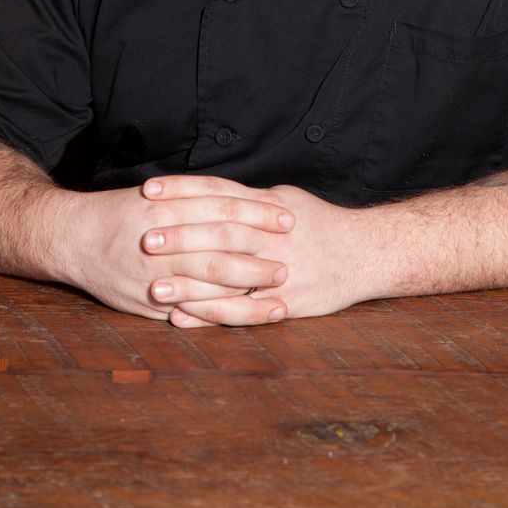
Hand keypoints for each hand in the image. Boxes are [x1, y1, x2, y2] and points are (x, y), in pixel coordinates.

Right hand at [59, 176, 294, 323]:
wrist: (72, 237)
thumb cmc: (120, 212)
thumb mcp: (157, 194)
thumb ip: (195, 199)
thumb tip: (243, 200)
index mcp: (167, 206)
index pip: (222, 206)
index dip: (257, 211)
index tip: (286, 215)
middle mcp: (163, 239)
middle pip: (220, 245)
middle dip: (258, 253)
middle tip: (290, 258)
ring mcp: (155, 273)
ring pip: (209, 282)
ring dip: (248, 288)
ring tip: (279, 292)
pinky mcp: (148, 301)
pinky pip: (191, 310)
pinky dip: (219, 313)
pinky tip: (244, 315)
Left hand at [147, 182, 366, 327]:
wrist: (364, 254)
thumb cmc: (320, 224)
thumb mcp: (285, 199)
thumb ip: (248, 199)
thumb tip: (210, 192)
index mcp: (267, 207)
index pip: (218, 191)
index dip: (182, 189)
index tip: (149, 190)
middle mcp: (271, 236)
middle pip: (219, 233)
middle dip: (180, 236)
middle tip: (144, 238)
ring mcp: (278, 271)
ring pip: (227, 277)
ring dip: (187, 283)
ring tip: (152, 286)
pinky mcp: (284, 302)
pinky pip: (241, 311)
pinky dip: (209, 315)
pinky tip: (181, 317)